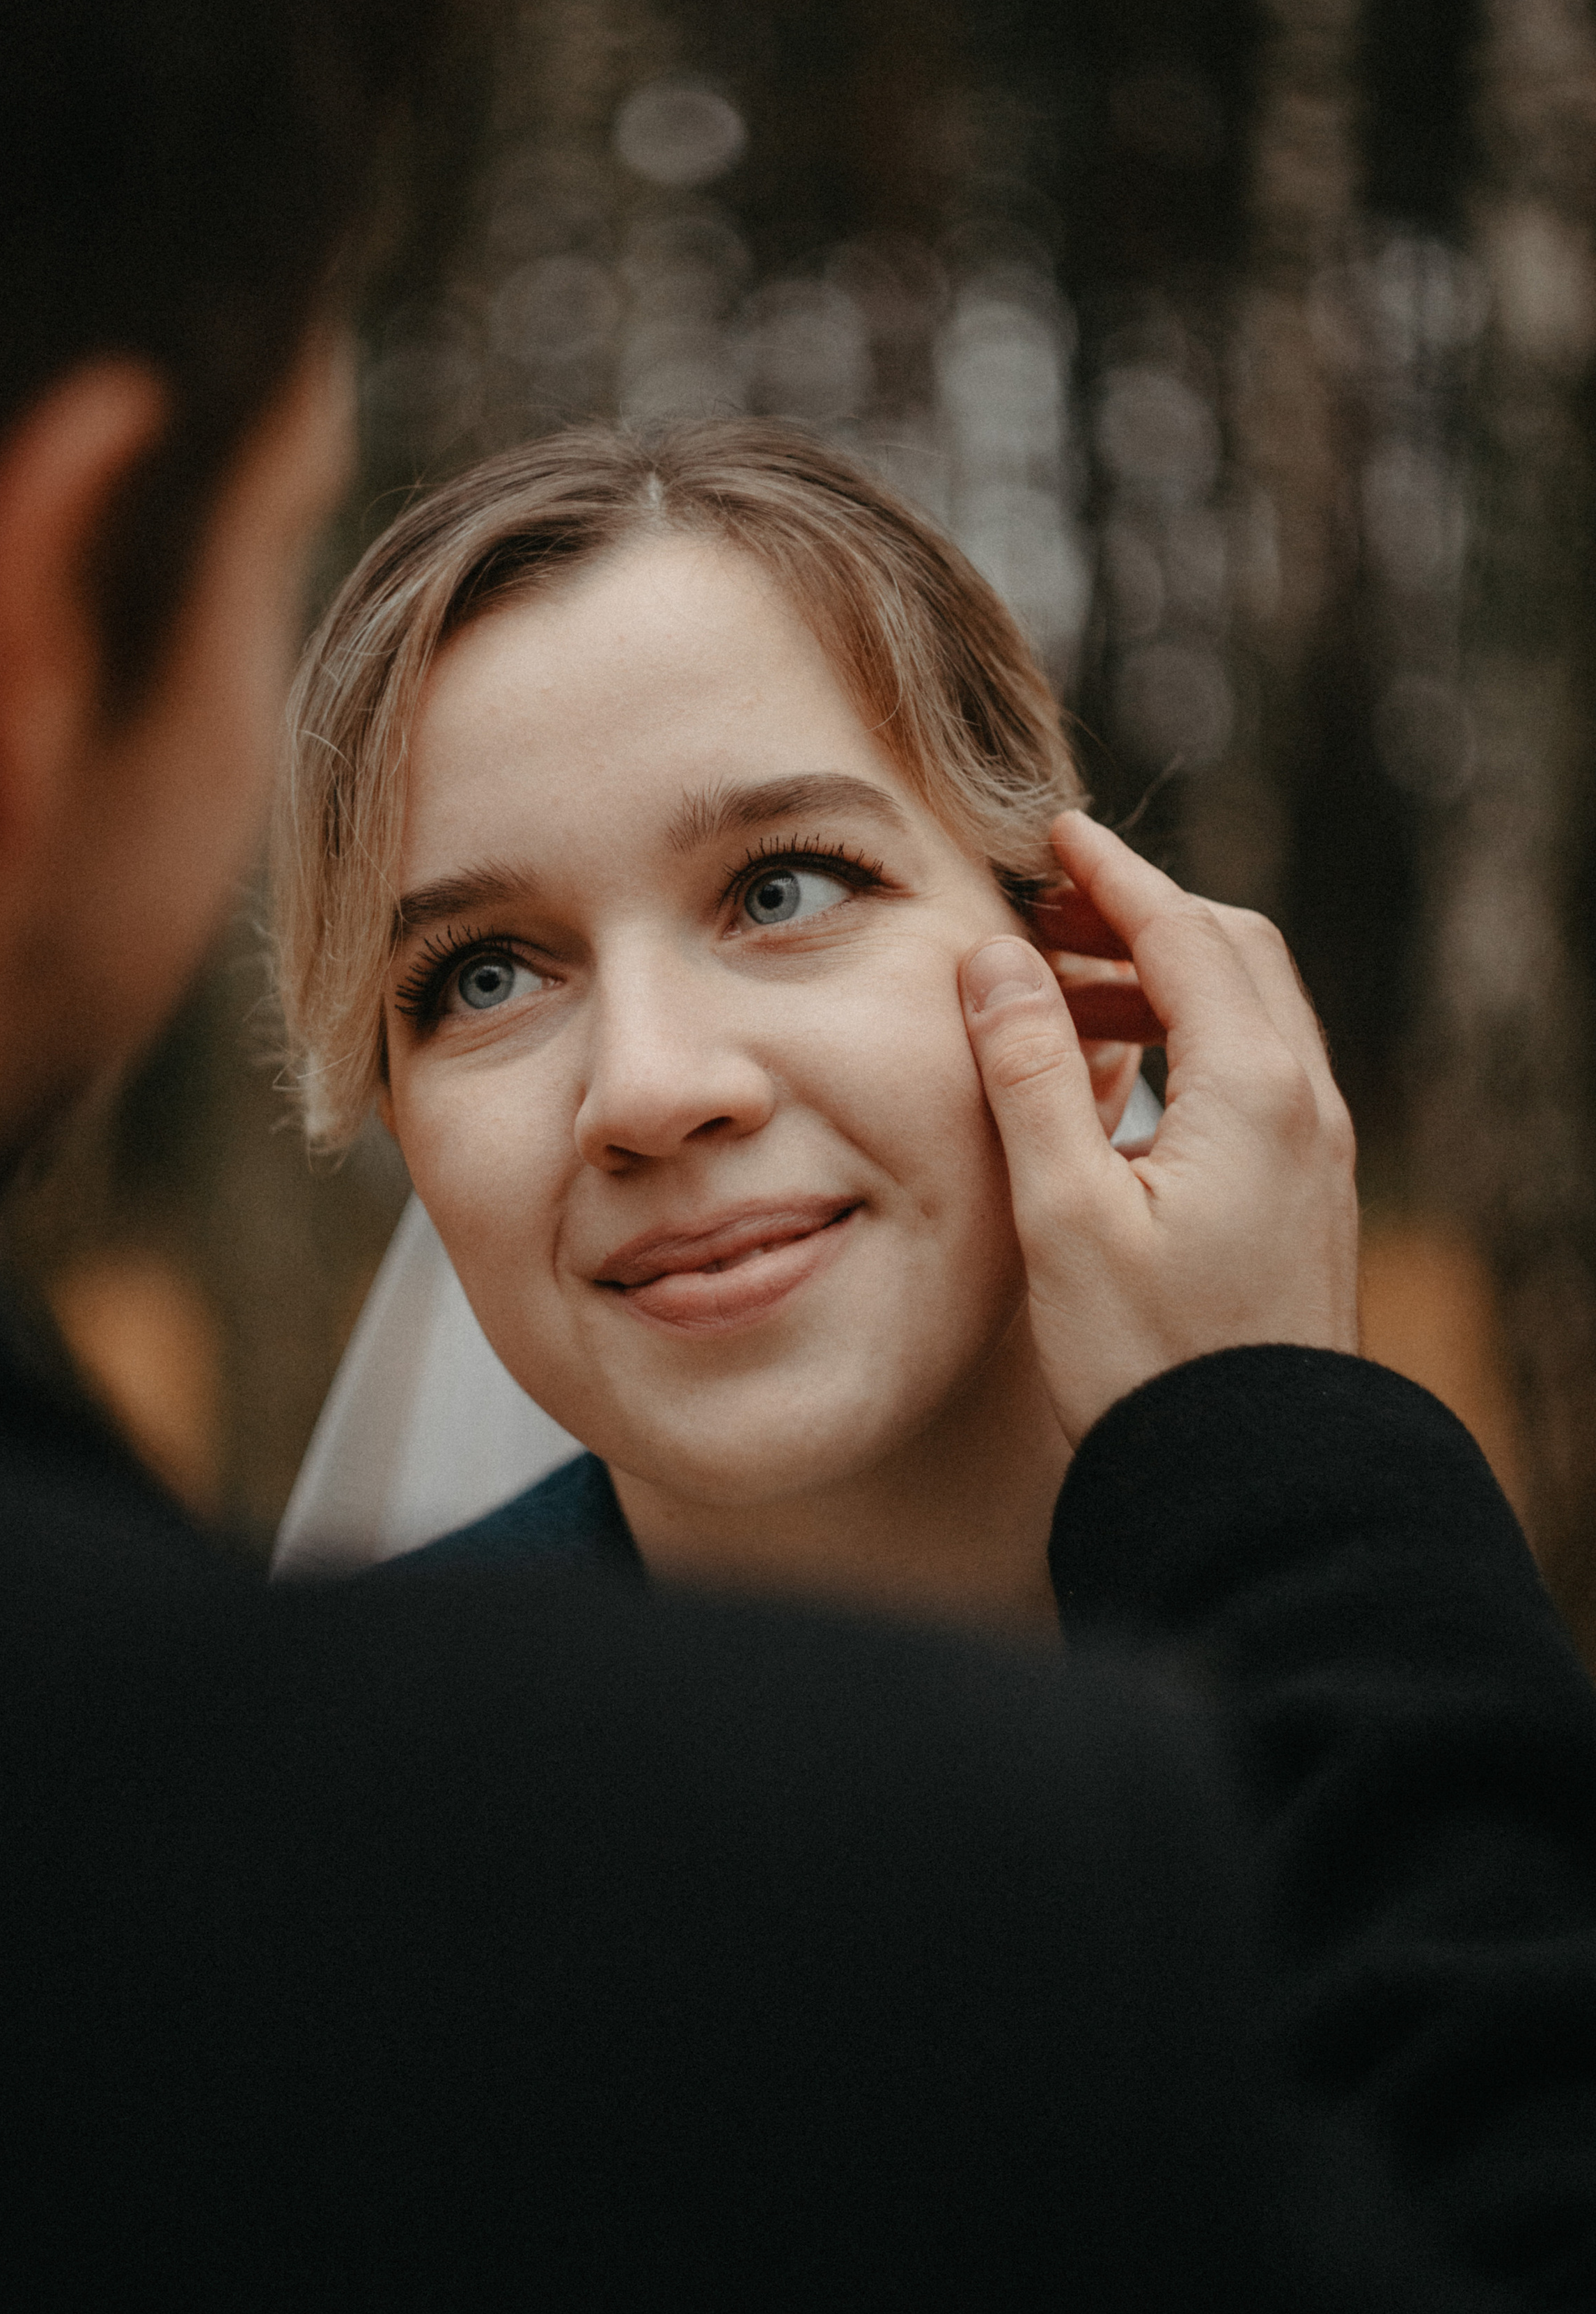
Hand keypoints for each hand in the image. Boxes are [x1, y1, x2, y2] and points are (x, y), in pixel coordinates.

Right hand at [963, 810, 1359, 1444]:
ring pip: (1251, 1010)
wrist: (1252, 1481)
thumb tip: (995, 960)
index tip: (1058, 832)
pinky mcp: (1309, 1194)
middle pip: (1235, 952)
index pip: (1185, 934)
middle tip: (1047, 912)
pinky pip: (1256, 1070)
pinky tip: (1120, 1079)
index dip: (1115, 874)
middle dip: (1143, 915)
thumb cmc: (1151, 1360)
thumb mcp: (1066, 1213)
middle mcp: (1304, 1104)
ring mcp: (1318, 1151)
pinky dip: (1189, 1037)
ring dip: (1163, 978)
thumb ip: (1031, 1075)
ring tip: (1063, 993)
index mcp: (1252, 1089)